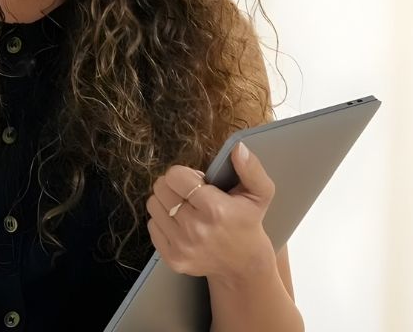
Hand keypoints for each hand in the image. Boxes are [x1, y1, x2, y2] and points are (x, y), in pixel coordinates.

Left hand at [146, 142, 276, 283]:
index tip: (198, 183)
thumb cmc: (248, 221)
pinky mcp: (172, 258)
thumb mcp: (259, 193)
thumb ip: (250, 168)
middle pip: (161, 188)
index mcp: (214, 209)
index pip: (174, 175)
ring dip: (167, 202)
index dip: (185, 174)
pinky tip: (181, 224)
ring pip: (153, 204)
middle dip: (174, 185)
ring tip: (186, 208)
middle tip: (191, 194)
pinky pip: (152, 225)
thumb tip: (238, 148)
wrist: (244, 264)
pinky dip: (163, 220)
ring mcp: (182, 247)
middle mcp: (195, 230)